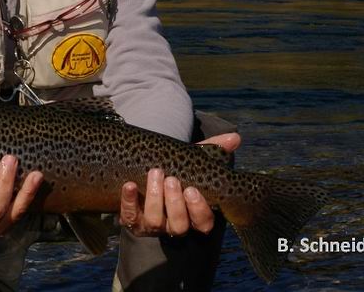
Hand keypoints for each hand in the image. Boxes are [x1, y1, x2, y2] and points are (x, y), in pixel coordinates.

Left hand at [119, 132, 240, 236]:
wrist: (143, 169)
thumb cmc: (175, 168)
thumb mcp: (193, 159)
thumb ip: (213, 150)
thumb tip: (234, 138)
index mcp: (194, 214)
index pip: (203, 223)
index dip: (198, 209)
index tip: (192, 189)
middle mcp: (175, 224)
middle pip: (179, 225)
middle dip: (175, 203)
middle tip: (171, 179)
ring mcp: (152, 224)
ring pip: (155, 222)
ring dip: (155, 198)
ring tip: (155, 173)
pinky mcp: (132, 220)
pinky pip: (129, 217)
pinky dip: (129, 201)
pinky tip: (130, 184)